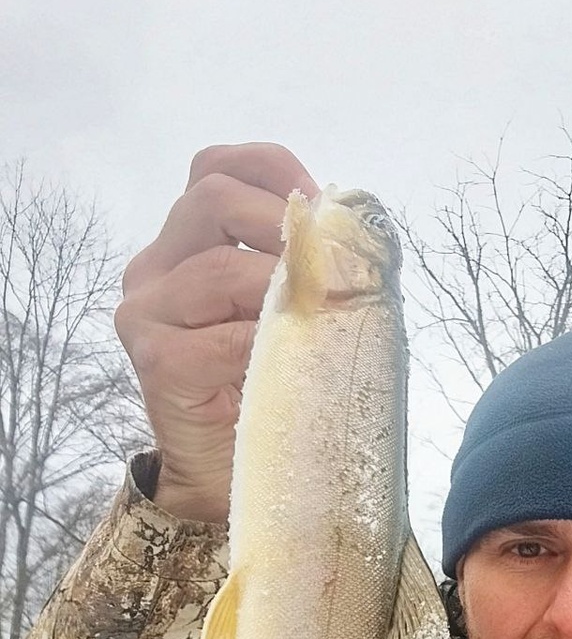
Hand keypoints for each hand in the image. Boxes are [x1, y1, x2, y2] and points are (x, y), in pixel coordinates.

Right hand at [115, 143, 318, 521]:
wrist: (237, 471)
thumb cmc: (277, 385)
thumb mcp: (294, 309)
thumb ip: (309, 264)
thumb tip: (356, 226)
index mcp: (187, 242)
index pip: (215, 167)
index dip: (274, 169)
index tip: (322, 204)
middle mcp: (156, 267)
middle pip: (211, 197)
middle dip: (283, 221)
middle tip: (325, 262)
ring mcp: (147, 312)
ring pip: (219, 266)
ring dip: (283, 286)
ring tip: (318, 316)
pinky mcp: (156, 362)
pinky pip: (222, 337)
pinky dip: (269, 343)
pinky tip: (291, 360)